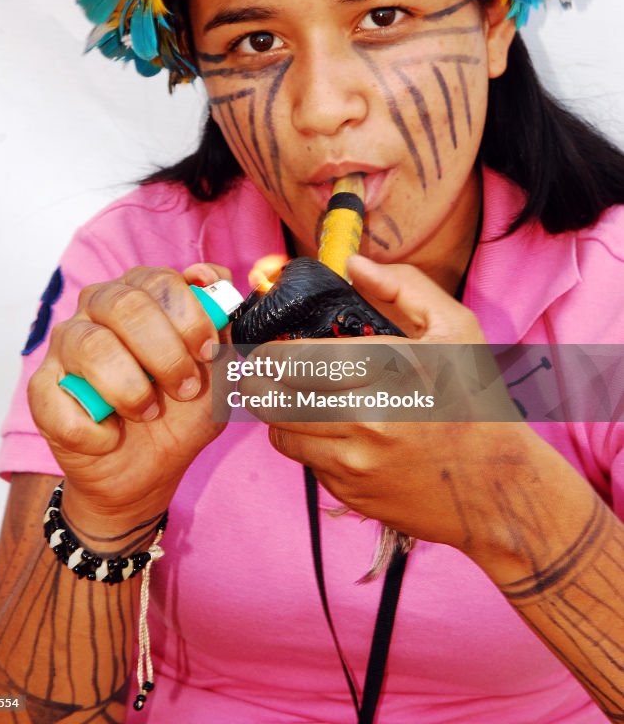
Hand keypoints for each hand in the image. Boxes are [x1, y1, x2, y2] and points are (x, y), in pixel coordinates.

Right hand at [28, 262, 231, 526]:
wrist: (148, 469)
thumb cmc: (180, 409)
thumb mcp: (217, 369)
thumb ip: (223, 321)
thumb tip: (210, 276)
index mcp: (142, 292)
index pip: (161, 280)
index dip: (190, 317)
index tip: (208, 352)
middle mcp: (98, 307)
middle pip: (126, 305)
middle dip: (165, 354)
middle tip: (185, 388)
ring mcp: (65, 345)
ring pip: (92, 347)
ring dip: (131, 390)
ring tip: (149, 413)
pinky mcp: (42, 389)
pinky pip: (58, 399)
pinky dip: (94, 430)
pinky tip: (111, 436)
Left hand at [262, 256, 537, 557]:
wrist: (499, 486)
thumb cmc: (475, 400)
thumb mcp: (455, 329)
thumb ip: (403, 288)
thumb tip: (353, 265)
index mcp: (388, 369)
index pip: (295, 359)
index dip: (268, 352)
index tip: (267, 347)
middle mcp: (366, 418)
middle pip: (273, 397)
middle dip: (259, 380)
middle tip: (265, 371)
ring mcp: (356, 462)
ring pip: (280, 432)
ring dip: (279, 413)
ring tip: (297, 398)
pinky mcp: (352, 494)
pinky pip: (305, 463)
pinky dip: (307, 445)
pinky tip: (332, 431)